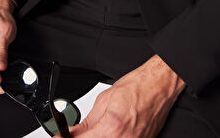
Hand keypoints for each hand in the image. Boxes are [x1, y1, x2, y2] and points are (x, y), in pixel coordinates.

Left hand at [54, 55, 185, 136]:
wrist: (160, 85)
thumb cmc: (138, 87)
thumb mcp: (104, 100)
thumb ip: (85, 123)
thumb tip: (69, 135)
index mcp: (111, 129)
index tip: (59, 137)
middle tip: (75, 133)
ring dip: (96, 137)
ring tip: (97, 129)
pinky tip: (107, 132)